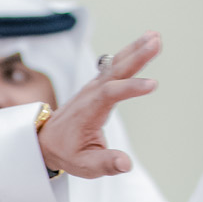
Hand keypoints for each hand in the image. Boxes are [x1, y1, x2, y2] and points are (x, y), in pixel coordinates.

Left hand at [35, 34, 160, 178]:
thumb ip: (106, 164)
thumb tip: (126, 164)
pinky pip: (114, 65)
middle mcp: (90, 94)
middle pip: (114, 71)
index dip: (130, 89)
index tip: (151, 85)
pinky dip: (129, 53)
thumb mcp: (84, 165)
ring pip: (115, 64)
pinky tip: (145, 42)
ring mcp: (93, 87)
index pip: (109, 95)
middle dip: (136, 57)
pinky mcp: (98, 85)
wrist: (46, 140)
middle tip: (156, 43)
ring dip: (135, 49)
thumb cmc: (66, 152)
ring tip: (155, 36)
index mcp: (88, 111)